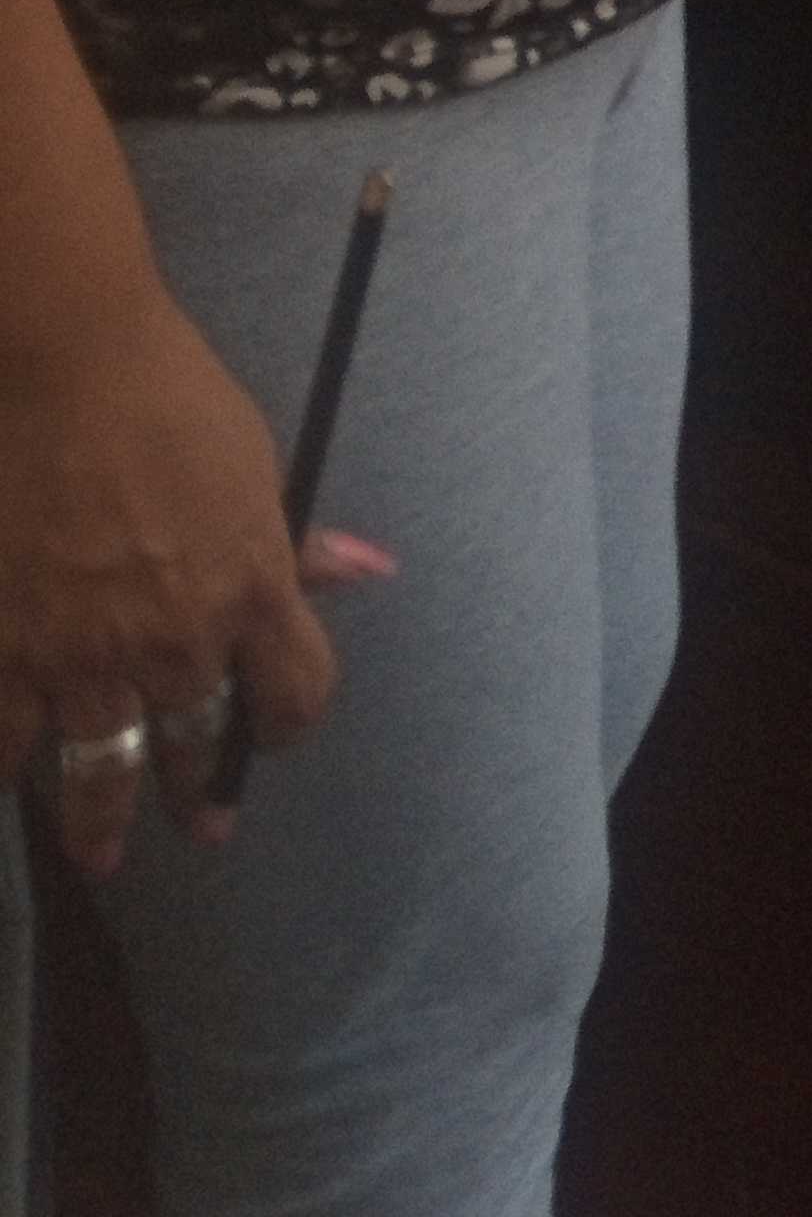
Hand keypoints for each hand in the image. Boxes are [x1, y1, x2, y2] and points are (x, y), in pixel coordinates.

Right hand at [0, 283, 390, 878]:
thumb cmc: (170, 398)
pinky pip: (7, 737)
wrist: (66, 365)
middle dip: (194, 793)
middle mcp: (175, 640)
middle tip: (196, 826)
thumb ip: (293, 542)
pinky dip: (9, 764)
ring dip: (98, 820)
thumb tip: (371, 569)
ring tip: (98, 851)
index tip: (273, 737)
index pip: (294, 694)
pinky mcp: (7, 648)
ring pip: (98, 769)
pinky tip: (11, 778)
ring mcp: (85, 654)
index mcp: (251, 592)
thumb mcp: (254, 467)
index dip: (288, 724)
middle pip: (194, 746)